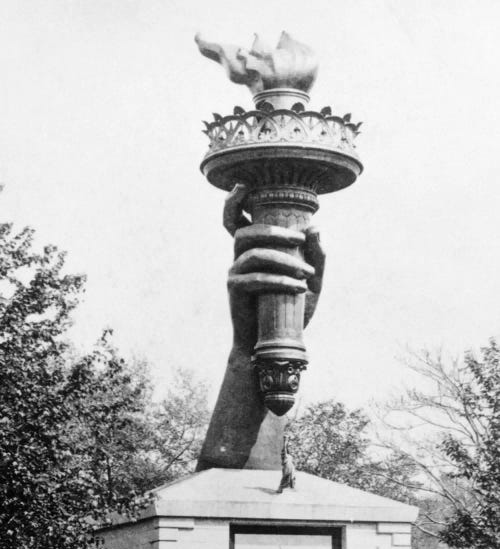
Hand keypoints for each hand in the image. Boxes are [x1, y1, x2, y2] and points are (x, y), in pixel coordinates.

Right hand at [224, 184, 324, 354]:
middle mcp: (239, 257)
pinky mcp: (235, 291)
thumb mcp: (312, 281)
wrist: (273, 343)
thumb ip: (317, 256)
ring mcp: (234, 273)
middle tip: (301, 240)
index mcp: (254, 249)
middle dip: (274, 231)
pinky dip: (279, 281)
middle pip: (245, 231)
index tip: (244, 184)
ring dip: (283, 259)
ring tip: (307, 274)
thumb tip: (316, 227)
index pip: (236, 219)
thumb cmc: (290, 309)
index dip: (234, 201)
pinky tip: (299, 288)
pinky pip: (254, 278)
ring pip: (253, 253)